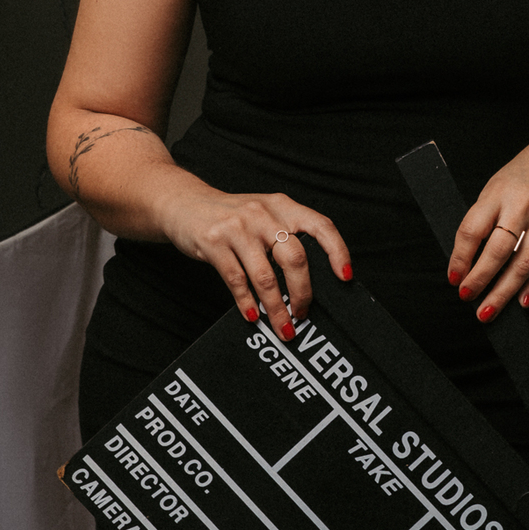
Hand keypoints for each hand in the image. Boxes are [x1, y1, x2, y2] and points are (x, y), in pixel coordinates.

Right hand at [159, 186, 352, 338]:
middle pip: (294, 257)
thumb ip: (285, 236)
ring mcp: (237, 227)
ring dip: (276, 308)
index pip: (320, 226)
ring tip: (282, 327)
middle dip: (302, 293)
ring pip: (266, 276)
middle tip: (303, 314)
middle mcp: (263, 213)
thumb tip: (310, 282)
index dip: (337, 251)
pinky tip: (252, 315)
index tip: (346, 277)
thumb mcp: (263, 214)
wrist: (183, 202)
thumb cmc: (231, 215)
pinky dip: (247, 303)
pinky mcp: (214, 242)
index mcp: (282, 206)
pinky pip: (236, 280)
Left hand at [446, 138, 528, 321]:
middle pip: (498, 251)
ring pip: (522, 264)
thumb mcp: (497, 185)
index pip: (473, 230)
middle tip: (467, 298)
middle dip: (480, 279)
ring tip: (488, 311)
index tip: (454, 278)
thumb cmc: (525, 174)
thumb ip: (484, 217)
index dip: (460, 257)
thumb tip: (468, 259)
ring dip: (504, 292)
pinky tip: (520, 302)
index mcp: (499, 193)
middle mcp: (522, 207)